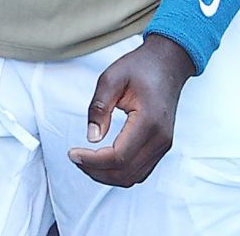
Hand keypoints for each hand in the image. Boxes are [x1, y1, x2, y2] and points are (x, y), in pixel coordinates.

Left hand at [67, 34, 195, 186]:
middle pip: (126, 172)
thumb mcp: (111, 78)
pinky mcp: (161, 146)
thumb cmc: (140, 67)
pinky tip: (102, 161)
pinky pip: (140, 170)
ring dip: (107, 175)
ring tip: (85, 161)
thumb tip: (92, 138)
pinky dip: (119, 172)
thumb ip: (99, 107)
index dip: (93, 161)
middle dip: (97, 171)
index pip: (119, 156)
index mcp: (149, 121)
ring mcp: (163, 145)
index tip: (72, 153)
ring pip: (134, 176)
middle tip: (75, 158)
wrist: (167, 64)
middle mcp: (160, 139)